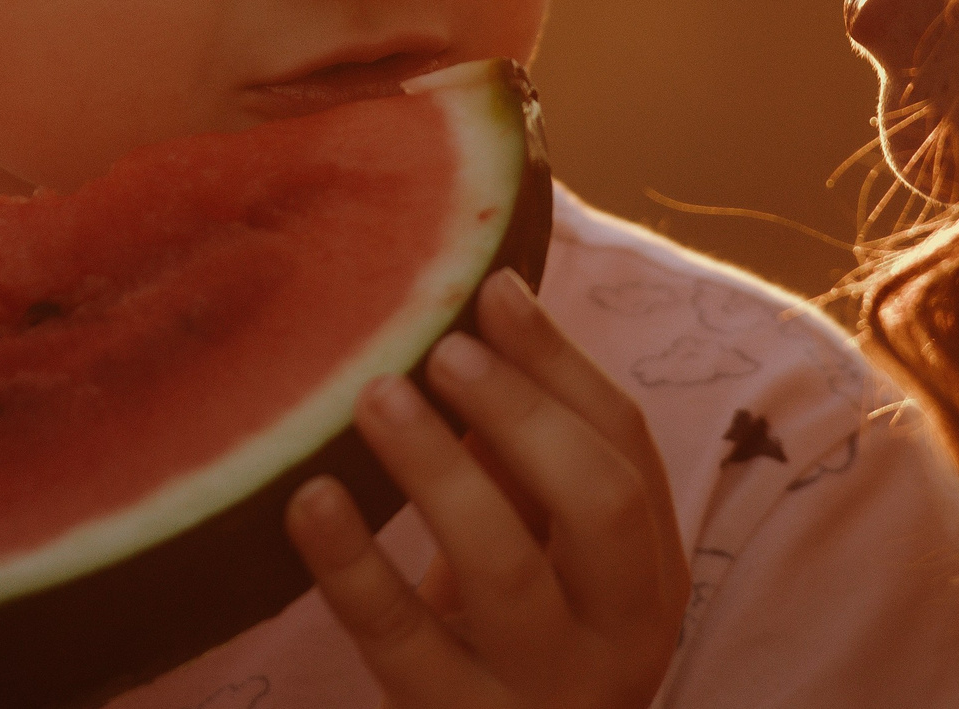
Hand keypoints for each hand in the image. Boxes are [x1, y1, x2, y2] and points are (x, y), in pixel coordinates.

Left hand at [286, 269, 689, 708]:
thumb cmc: (507, 644)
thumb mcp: (540, 556)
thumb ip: (524, 459)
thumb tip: (481, 311)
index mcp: (648, 573)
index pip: (627, 445)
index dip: (561, 361)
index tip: (491, 290)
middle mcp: (617, 633)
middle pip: (599, 501)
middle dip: (523, 411)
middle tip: (442, 348)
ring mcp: (542, 688)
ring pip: (506, 568)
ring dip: (438, 469)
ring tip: (375, 397)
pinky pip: (400, 637)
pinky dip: (352, 563)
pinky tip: (310, 498)